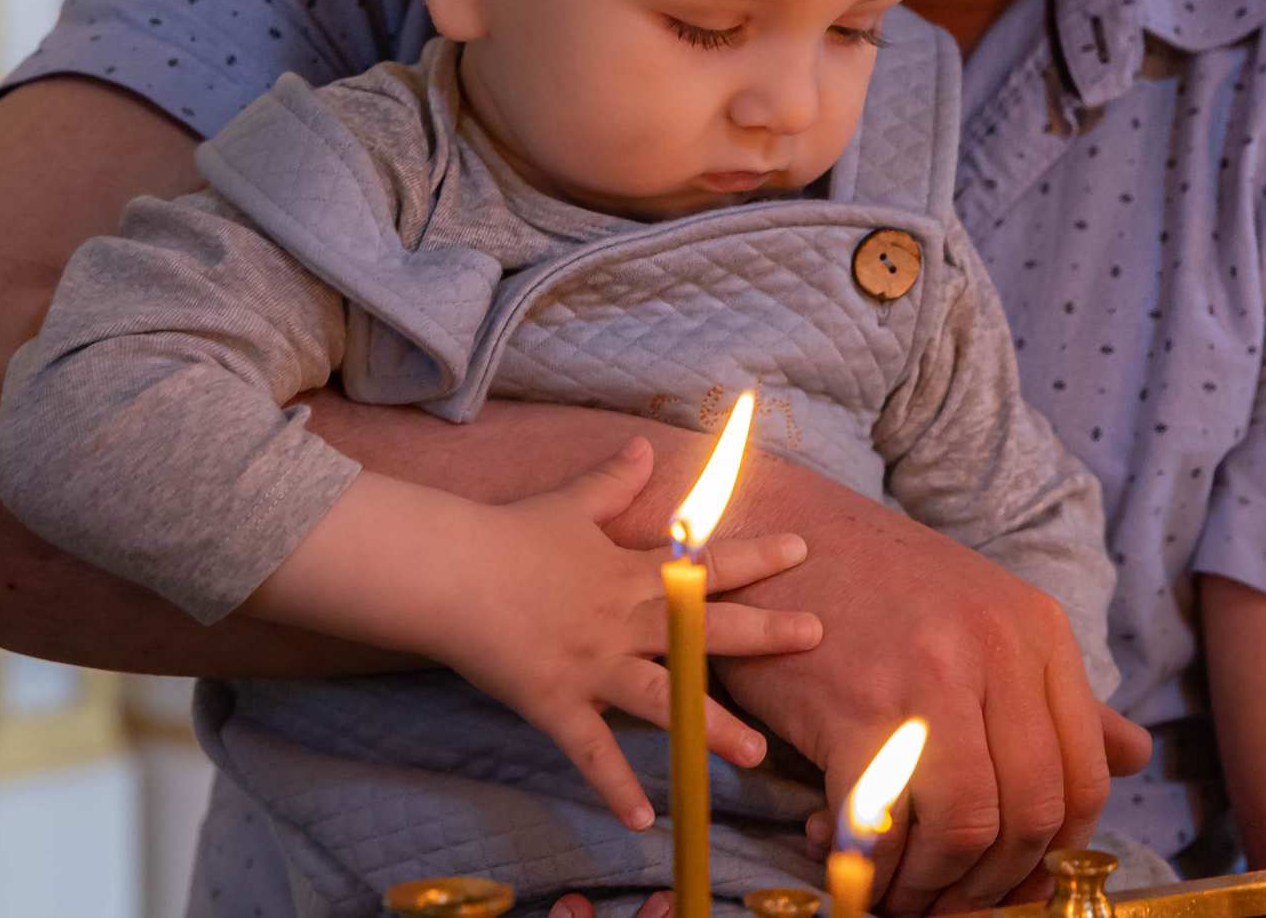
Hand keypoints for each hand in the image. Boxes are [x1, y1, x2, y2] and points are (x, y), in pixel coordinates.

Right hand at [247, 439, 822, 828]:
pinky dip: (615, 786)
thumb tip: (642, 446)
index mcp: (630, 574)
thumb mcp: (569, 502)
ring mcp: (592, 667)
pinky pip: (592, 753)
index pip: (704, 563)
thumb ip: (611, 482)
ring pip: (663, 699)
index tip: (801, 548)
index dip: (754, 555)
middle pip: (702, 629)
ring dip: (709, 726)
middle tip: (815, 634)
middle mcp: (622, 622)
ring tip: (755, 752)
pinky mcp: (557, 704)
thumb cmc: (510, 534)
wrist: (450, 572)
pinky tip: (646, 818)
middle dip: (762, 632)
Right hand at [712, 495, 1150, 914]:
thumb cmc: (875, 585)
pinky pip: (886, 827)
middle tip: (955, 902)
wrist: (772, 534)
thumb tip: (1136, 755)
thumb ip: (1055, 694)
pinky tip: (860, 870)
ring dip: (935, 885)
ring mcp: (930, 677)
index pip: (1085, 776)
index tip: (1017, 880)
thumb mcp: (984, 618)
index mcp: (1037, 631)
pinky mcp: (857, 708)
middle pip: (1033, 813)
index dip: (1057, 851)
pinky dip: (875, 872)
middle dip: (996, 883)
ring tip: (904, 893)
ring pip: (969, 830)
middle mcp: (997, 649)